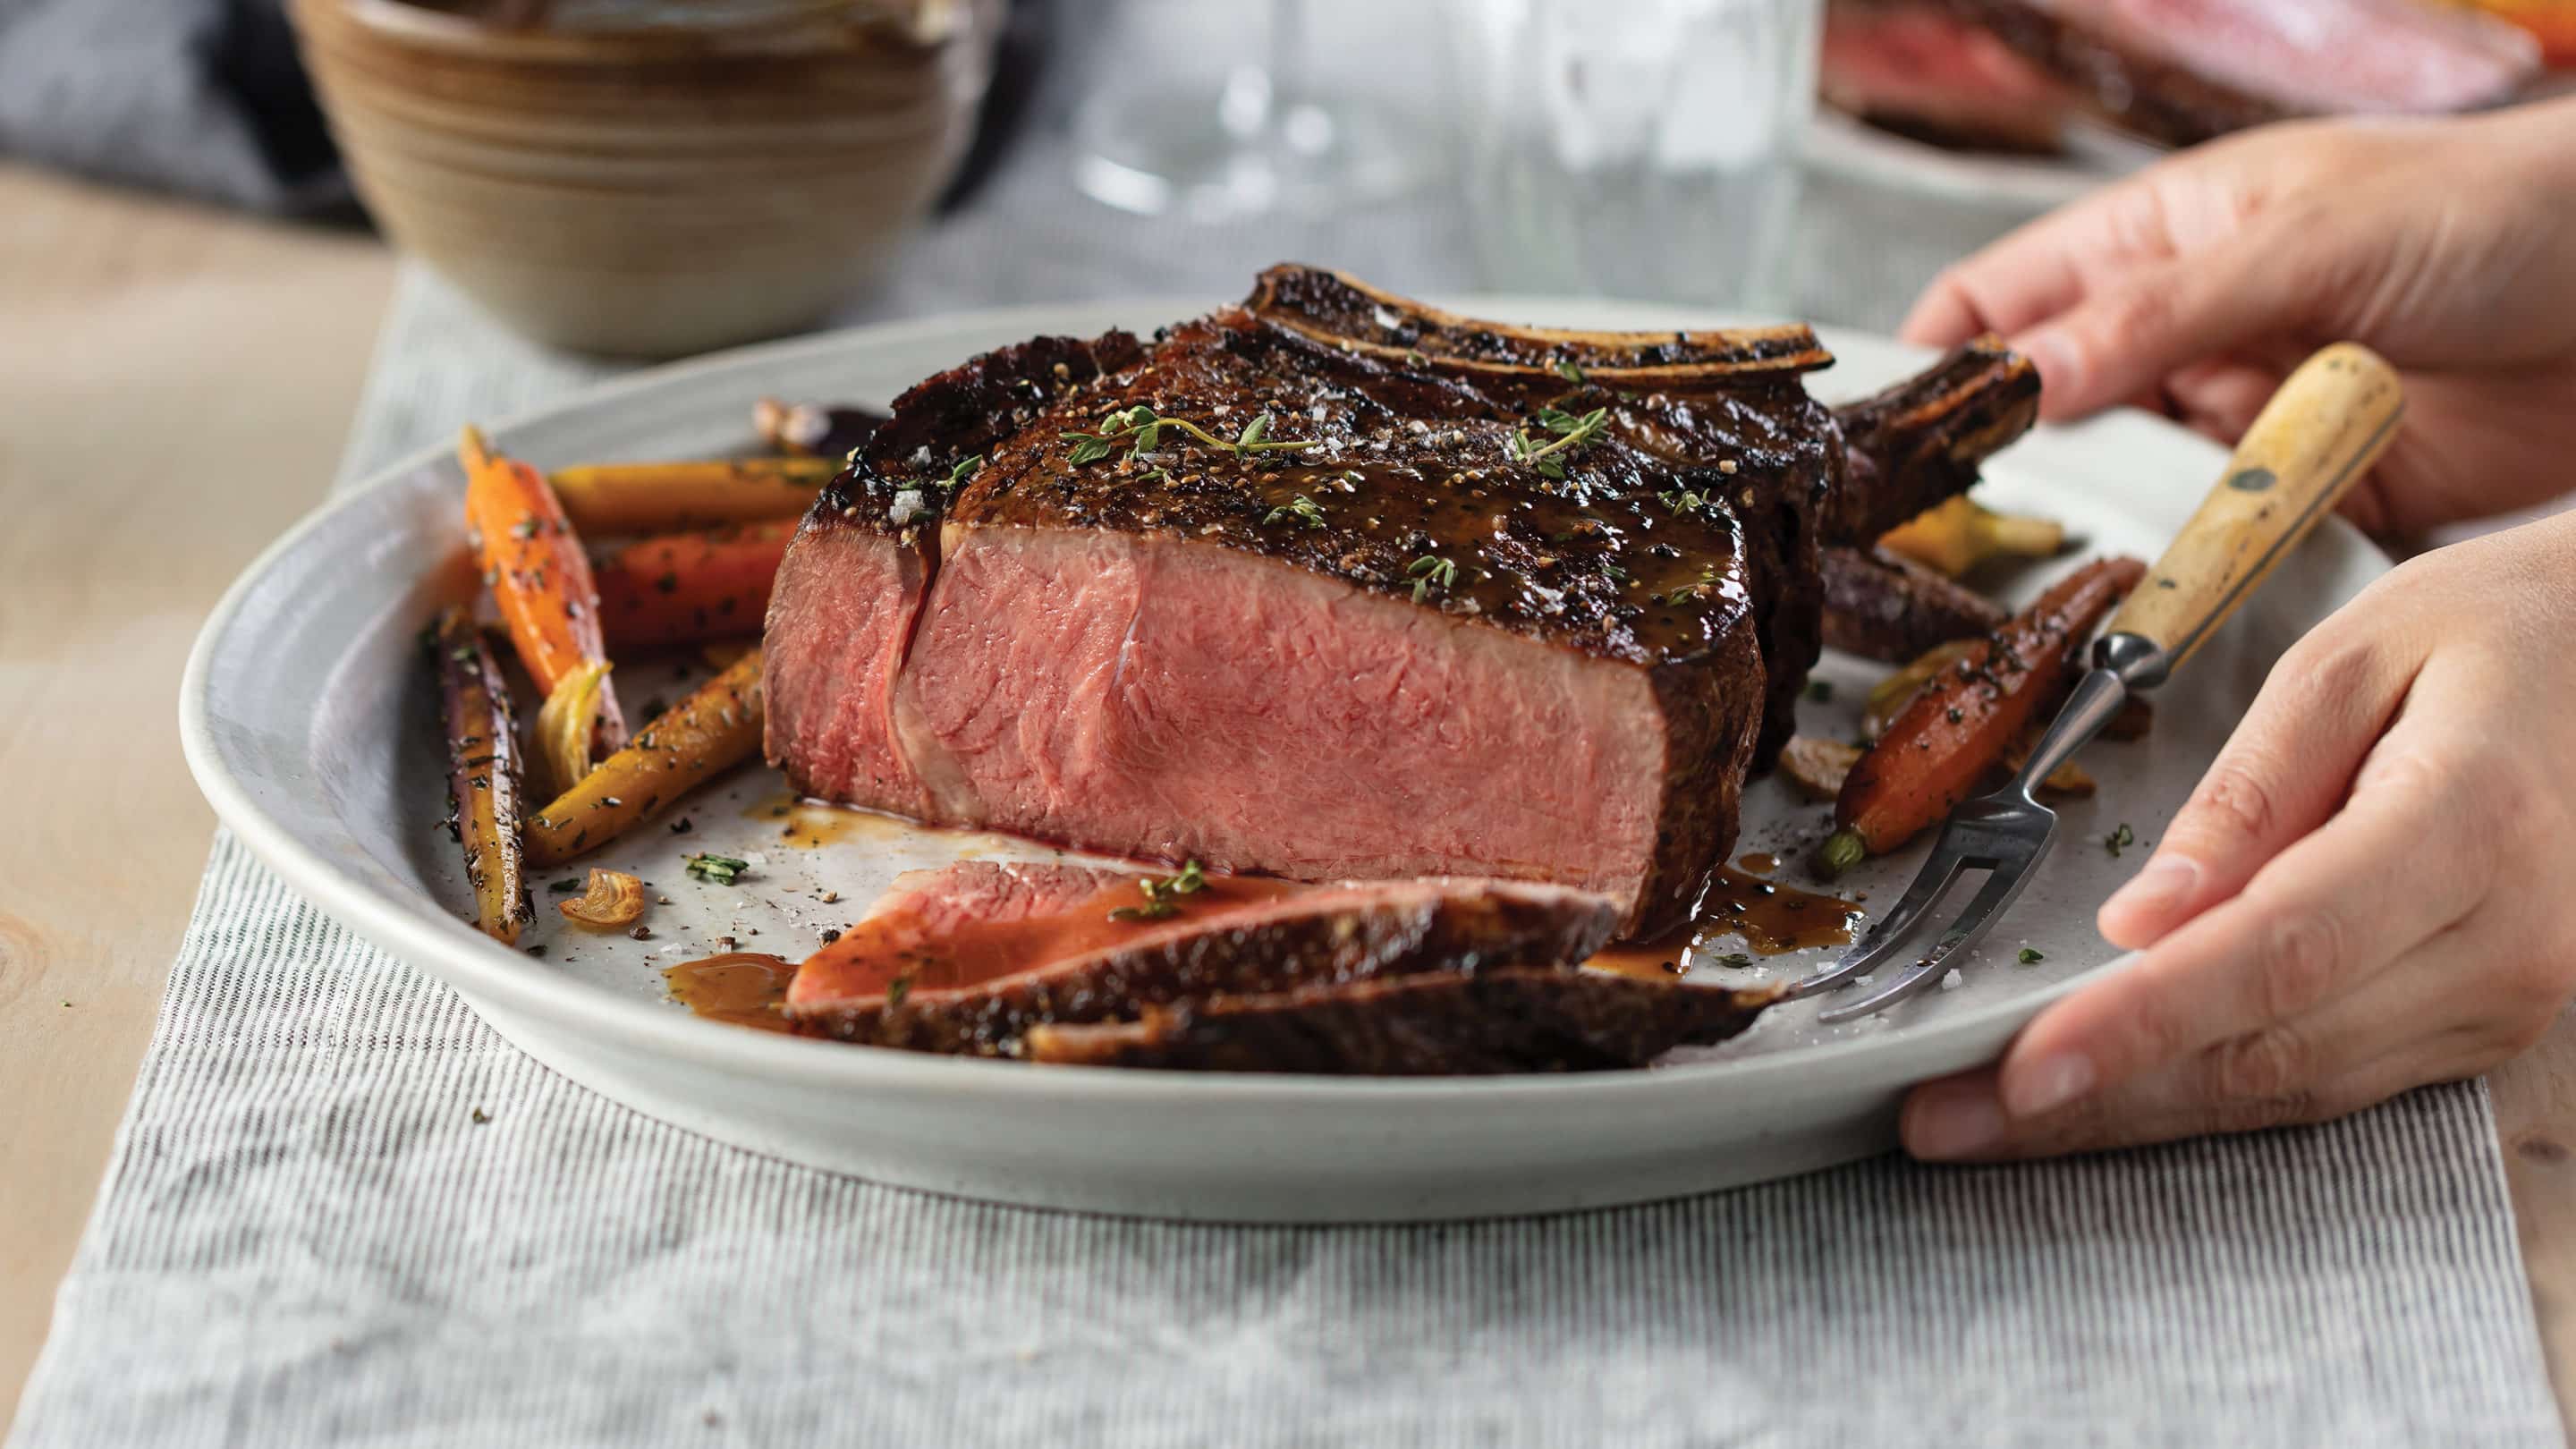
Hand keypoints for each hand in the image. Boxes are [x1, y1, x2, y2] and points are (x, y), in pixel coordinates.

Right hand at [1901, 99, 2575, 536]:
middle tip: (1974, 544)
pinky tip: (2195, 594)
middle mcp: (2189, 337)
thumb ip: (2159, 314)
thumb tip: (2024, 380)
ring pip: (2142, 500)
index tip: (1891, 447)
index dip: (1939, 368)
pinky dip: (2215, 579)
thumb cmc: (2496, 207)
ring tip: (2093, 577)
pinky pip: (2236, 552)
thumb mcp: (2308, 239)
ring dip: (2127, 536)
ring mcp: (2250, 420)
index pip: (2002, 305)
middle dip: (2021, 479)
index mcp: (2161, 242)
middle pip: (2058, 422)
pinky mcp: (2317, 496)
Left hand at [1902, 515, 2575, 1159]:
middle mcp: (2501, 943)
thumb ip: (2244, 791)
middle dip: (2091, 1097)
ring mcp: (2501, 1002)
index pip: (2276, 954)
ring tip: (1979, 1121)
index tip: (2023, 1069)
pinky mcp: (2480, 1028)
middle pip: (2267, 1050)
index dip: (2140, 1024)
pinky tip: (2097, 1097)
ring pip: (2285, 1090)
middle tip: (1939, 1117)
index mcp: (2468, 827)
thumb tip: (2143, 917)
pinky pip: (2321, 1080)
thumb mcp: (2351, 659)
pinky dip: (2198, 1095)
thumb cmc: (2495, 637)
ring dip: (2126, 1116)